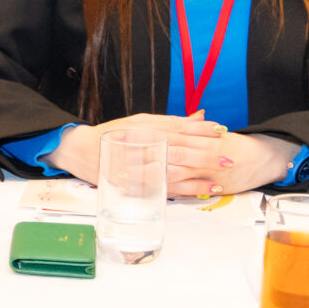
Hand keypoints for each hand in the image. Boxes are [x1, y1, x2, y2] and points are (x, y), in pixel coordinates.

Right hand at [42, 111, 288, 196]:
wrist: (81, 152)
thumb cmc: (112, 135)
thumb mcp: (139, 122)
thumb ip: (169, 122)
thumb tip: (199, 118)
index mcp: (143, 130)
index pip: (176, 129)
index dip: (200, 130)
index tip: (221, 130)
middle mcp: (141, 148)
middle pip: (178, 151)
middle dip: (206, 154)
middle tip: (228, 156)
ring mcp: (138, 168)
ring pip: (174, 171)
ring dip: (200, 174)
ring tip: (222, 173)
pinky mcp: (137, 184)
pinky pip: (166, 188)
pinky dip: (188, 189)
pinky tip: (205, 189)